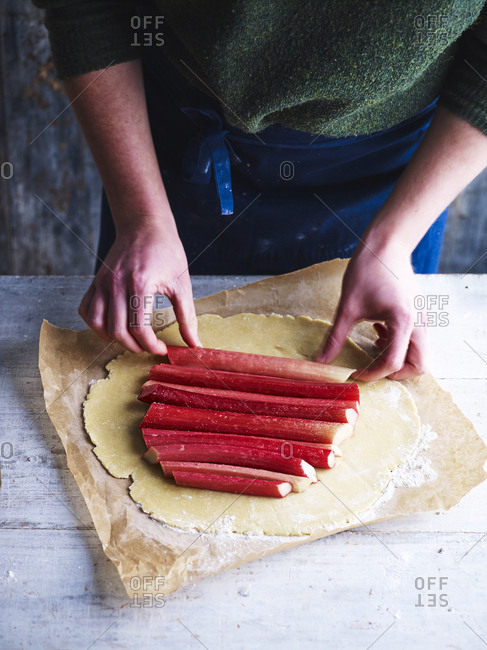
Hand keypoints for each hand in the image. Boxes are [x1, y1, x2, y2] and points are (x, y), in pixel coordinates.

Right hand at [79, 221, 201, 354]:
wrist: (145, 224)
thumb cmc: (166, 251)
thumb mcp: (182, 283)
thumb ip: (187, 316)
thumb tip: (194, 344)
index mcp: (140, 284)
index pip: (139, 328)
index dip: (151, 346)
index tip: (162, 349)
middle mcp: (116, 284)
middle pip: (117, 331)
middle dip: (134, 346)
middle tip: (148, 346)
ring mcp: (102, 282)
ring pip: (97, 324)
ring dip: (113, 338)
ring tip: (130, 338)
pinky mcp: (96, 281)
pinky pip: (86, 310)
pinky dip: (96, 324)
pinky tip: (113, 325)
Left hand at [316, 239, 427, 380]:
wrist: (387, 245)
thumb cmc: (368, 270)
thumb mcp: (347, 306)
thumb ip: (335, 337)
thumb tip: (320, 360)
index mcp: (404, 321)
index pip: (392, 363)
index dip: (372, 373)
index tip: (354, 372)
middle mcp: (420, 323)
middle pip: (418, 365)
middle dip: (395, 373)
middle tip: (370, 367)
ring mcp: (424, 318)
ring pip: (419, 354)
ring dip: (398, 358)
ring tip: (373, 343)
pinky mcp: (421, 314)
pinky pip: (417, 340)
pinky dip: (400, 344)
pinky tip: (379, 330)